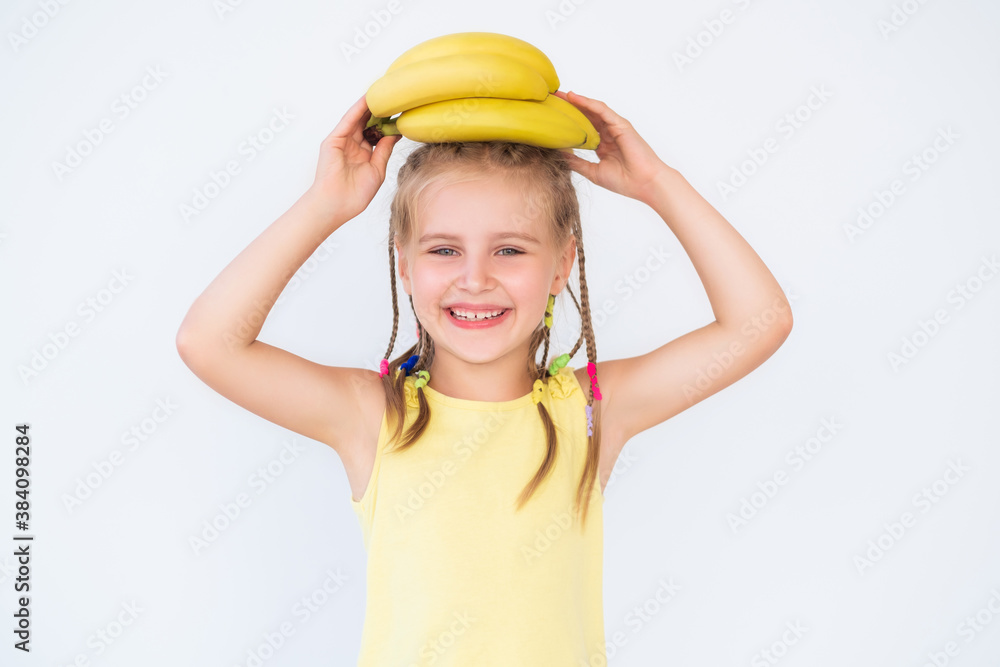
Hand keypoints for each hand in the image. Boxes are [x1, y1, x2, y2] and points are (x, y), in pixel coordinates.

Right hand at [308, 93, 401, 222]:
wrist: (337, 205)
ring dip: (370, 106)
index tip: (401, 112)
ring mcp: (343, 142)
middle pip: (368, 123)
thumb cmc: (355, 194)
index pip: (377, 133)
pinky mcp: (334, 140)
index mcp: (364, 154)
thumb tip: (395, 133)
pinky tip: (368, 100)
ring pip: (358, 119)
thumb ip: (384, 149)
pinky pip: (348, 121)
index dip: (387, 123)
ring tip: (384, 92)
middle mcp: (353, 146)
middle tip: (394, 97)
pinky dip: (357, 110)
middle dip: (380, 111)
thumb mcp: (377, 169)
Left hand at [554, 91, 671, 204]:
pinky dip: (588, 103)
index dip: (568, 123)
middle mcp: (609, 134)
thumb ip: (577, 163)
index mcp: (603, 146)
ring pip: (592, 110)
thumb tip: (558, 155)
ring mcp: (615, 128)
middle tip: (551, 100)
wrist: (645, 184)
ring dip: (576, 101)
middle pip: (586, 117)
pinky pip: (602, 110)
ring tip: (559, 95)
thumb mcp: (593, 172)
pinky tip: (574, 97)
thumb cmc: (625, 181)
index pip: (583, 130)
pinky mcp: (621, 124)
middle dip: (569, 108)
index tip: (551, 119)